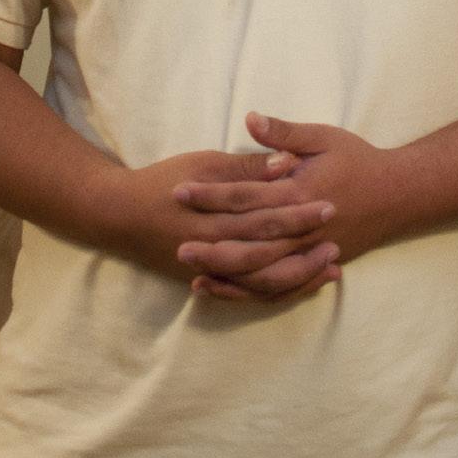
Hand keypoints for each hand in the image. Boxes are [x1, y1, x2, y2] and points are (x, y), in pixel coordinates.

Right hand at [101, 147, 340, 301]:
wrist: (119, 215)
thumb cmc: (163, 182)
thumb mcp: (203, 164)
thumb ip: (245, 168)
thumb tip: (285, 163)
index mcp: (215, 216)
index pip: (265, 215)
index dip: (299, 210)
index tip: (330, 202)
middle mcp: (215, 249)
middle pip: (269, 252)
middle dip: (306, 246)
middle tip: (338, 237)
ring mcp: (212, 270)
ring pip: (263, 283)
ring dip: (299, 276)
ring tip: (331, 267)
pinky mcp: (208, 281)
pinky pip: (249, 294)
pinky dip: (276, 291)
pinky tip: (300, 284)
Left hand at [175, 113, 399, 298]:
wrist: (398, 194)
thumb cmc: (358, 160)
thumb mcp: (323, 137)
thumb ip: (284, 133)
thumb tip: (250, 119)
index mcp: (300, 191)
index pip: (247, 196)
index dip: (212, 194)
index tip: (180, 191)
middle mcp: (303, 228)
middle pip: (250, 242)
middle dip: (212, 244)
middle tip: (176, 244)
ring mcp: (310, 252)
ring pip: (263, 273)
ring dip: (227, 274)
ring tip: (192, 272)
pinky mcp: (314, 266)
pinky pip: (278, 287)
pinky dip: (249, 291)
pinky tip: (221, 289)